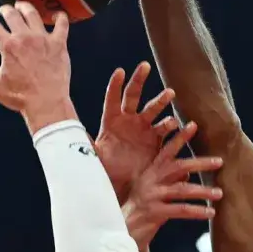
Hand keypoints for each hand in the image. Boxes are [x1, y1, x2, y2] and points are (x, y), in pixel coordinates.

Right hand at [0, 2, 74, 131]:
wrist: (46, 103)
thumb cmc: (19, 97)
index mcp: (8, 46)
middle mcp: (25, 38)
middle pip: (12, 14)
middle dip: (5, 9)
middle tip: (4, 9)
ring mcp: (43, 39)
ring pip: (33, 14)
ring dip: (25, 8)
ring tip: (22, 7)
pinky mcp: (59, 44)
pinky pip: (62, 24)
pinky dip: (60, 18)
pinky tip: (57, 15)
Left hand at [95, 61, 178, 199]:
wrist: (124, 185)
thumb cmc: (106, 169)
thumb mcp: (94, 156)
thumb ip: (85, 144)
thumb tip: (68, 133)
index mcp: (111, 121)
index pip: (112, 99)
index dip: (115, 85)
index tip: (120, 71)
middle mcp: (129, 120)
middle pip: (133, 95)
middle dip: (139, 80)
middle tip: (145, 66)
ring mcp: (144, 128)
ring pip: (153, 109)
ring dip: (161, 101)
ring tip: (169, 93)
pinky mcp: (157, 140)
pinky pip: (167, 130)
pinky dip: (175, 127)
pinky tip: (184, 124)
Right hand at [123, 122, 222, 247]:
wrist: (122, 231)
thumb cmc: (141, 209)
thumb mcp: (153, 190)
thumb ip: (169, 180)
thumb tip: (188, 172)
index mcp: (151, 172)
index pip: (167, 150)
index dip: (180, 137)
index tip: (194, 125)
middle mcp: (151, 181)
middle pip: (178, 166)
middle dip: (200, 162)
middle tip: (220, 161)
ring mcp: (152, 196)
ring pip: (182, 189)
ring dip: (203, 191)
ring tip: (220, 193)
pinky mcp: (155, 213)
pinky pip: (180, 210)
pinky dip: (197, 211)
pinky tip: (210, 212)